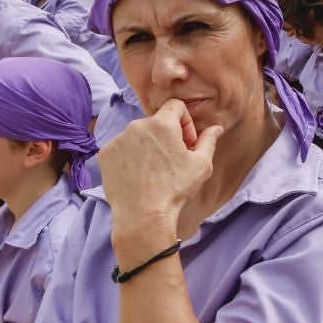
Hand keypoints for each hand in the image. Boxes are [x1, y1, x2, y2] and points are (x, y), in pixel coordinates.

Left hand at [98, 99, 221, 254]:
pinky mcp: (105, 154)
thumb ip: (208, 141)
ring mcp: (118, 140)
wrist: (143, 216)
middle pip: (156, 122)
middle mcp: (136, 126)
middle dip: (167, 136)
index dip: (185, 122)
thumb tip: (216, 128)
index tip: (186, 143)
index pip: (175, 106)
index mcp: (161, 124)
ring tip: (154, 171)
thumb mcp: (201, 165)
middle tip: (173, 160)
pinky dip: (130, 157)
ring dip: (148, 146)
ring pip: (138, 135)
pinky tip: (138, 176)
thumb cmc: (175, 190)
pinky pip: (121, 148)